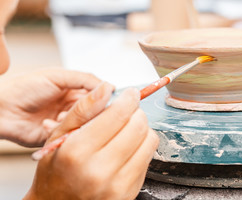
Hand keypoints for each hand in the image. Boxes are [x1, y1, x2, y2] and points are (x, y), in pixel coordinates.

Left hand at [0, 68, 101, 146]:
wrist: (0, 110)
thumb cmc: (24, 88)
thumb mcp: (56, 76)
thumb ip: (84, 79)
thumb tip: (110, 86)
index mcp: (75, 89)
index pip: (100, 94)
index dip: (106, 98)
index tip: (110, 102)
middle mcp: (74, 106)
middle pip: (95, 111)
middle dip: (88, 112)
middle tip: (79, 110)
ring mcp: (66, 122)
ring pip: (84, 125)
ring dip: (71, 120)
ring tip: (56, 116)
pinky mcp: (59, 137)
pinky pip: (70, 137)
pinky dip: (59, 130)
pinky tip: (46, 124)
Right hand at [25, 86, 158, 199]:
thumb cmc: (56, 171)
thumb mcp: (58, 136)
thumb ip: (83, 109)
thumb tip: (106, 87)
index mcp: (78, 152)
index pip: (118, 115)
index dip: (129, 99)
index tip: (131, 94)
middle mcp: (100, 171)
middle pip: (138, 126)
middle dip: (137, 112)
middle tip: (128, 111)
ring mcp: (117, 185)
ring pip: (149, 141)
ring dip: (142, 129)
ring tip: (127, 130)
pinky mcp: (129, 193)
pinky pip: (148, 159)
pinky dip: (142, 147)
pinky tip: (127, 148)